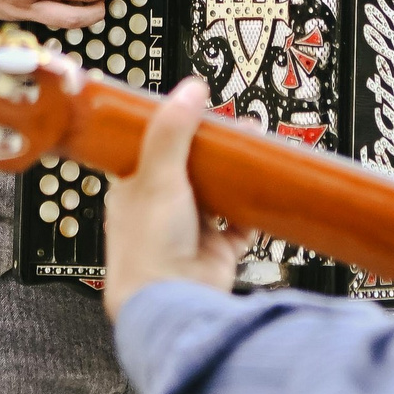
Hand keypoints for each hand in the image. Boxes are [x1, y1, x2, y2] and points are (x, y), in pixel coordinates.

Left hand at [105, 77, 250, 320]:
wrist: (171, 302)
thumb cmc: (147, 247)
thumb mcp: (158, 176)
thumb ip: (172, 130)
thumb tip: (190, 90)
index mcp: (133, 191)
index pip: (153, 149)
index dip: (175, 128)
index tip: (198, 108)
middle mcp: (160, 211)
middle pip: (190, 168)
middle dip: (215, 148)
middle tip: (237, 125)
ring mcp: (190, 231)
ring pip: (217, 193)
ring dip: (235, 173)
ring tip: (255, 145)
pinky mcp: (217, 251)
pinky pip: (240, 225)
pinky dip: (252, 209)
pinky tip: (261, 189)